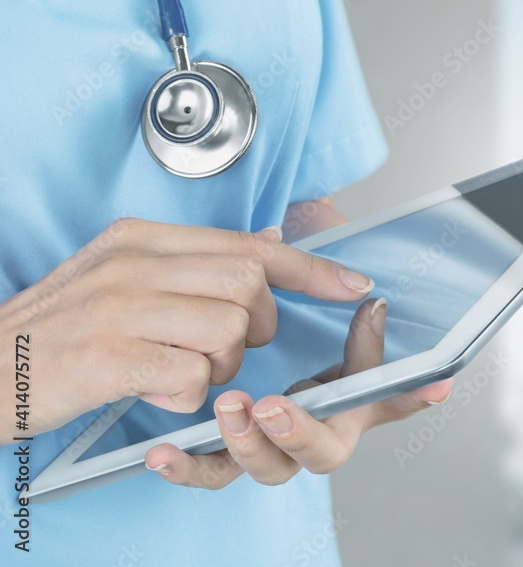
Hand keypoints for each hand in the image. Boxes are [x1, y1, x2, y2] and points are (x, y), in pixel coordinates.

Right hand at [0, 218, 374, 443]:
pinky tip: (153, 390)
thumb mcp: (120, 276)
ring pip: (229, 330)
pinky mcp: (110, 356)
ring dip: (221, 366)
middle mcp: (133, 263)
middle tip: (229, 345)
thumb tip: (269, 243)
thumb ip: (194, 261)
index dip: (311, 267)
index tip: (352, 285)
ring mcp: (120, 307)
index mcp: (140, 239)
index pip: (249, 244)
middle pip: (249, 283)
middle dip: (258, 324)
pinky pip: (192, 376)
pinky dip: (186, 395)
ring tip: (179, 371)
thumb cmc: (57, 331)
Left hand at [142, 297, 452, 486]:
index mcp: (346, 411)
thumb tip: (377, 303)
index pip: (382, 407)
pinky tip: (162, 452)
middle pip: (315, 455)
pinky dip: (186, 467)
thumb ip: (358, 330)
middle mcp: (308, 440)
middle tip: (272, 404)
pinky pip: (206, 473)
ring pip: (261, 468)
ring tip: (227, 409)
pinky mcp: (222, 458)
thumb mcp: (325, 343)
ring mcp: (266, 452)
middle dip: (295, 432)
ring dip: (244, 444)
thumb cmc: (300, 364)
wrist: (247, 374)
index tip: (427, 383)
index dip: (408, 399)